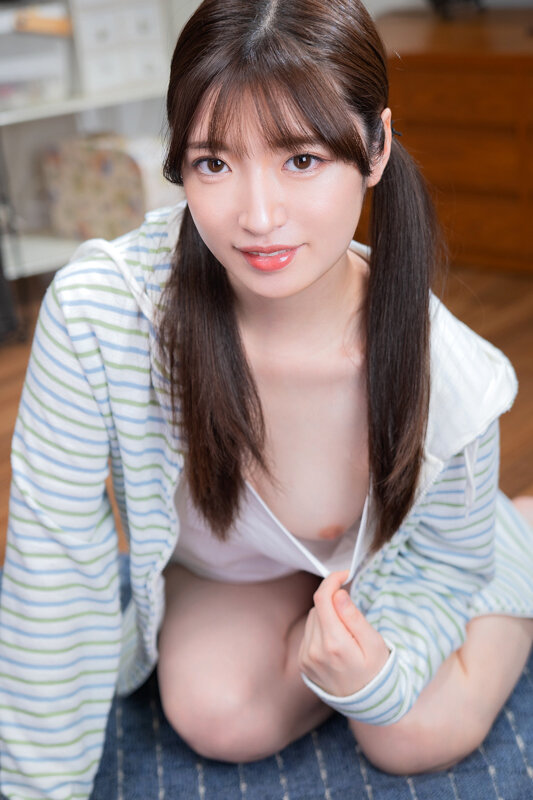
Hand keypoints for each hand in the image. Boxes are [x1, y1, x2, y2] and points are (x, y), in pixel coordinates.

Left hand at [298, 570, 389, 696]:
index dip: (332, 580)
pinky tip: (335, 644)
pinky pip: (309, 633)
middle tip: (353, 614)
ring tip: (346, 634)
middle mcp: (314, 651)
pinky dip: (321, 630)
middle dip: (333, 602)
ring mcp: (306, 658)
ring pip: (312, 618)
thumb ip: (354, 617)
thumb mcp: (375, 643)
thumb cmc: (376, 670)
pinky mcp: (302, 662)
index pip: (323, 598)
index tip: (344, 575)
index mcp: (334, 644)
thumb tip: (338, 594)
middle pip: (318, 606)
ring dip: (327, 616)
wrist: (367, 704)